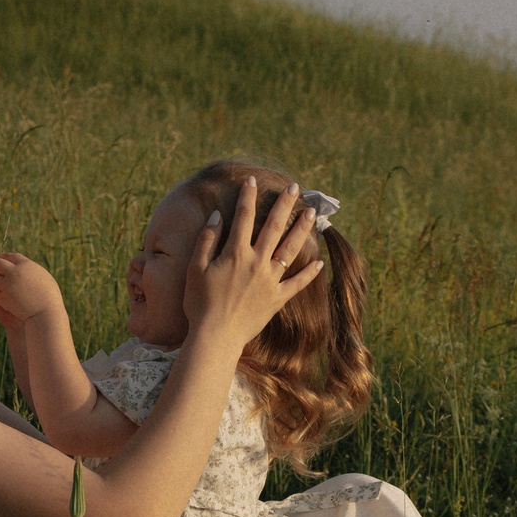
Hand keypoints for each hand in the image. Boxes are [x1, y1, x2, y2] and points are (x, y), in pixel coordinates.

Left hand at [0, 252, 65, 331]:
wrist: (47, 313)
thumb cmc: (49, 296)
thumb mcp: (42, 278)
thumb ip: (28, 270)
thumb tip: (17, 266)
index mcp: (26, 265)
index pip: (10, 256)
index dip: (3, 258)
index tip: (0, 261)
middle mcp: (15, 272)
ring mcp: (8, 285)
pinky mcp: (4, 298)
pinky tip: (4, 297)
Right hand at [183, 177, 322, 351]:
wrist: (216, 336)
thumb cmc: (200, 303)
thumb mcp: (196, 268)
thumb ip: (207, 239)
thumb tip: (218, 215)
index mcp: (236, 253)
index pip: (244, 217)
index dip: (248, 196)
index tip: (253, 180)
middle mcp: (257, 262)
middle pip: (274, 227)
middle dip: (284, 204)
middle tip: (294, 187)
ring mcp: (270, 280)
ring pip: (290, 249)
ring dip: (301, 229)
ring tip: (311, 213)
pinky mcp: (277, 299)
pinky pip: (297, 284)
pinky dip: (309, 274)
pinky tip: (320, 263)